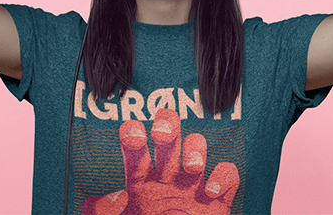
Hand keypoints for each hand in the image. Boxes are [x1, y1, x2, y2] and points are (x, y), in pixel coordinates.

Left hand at [82, 108, 239, 214]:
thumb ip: (105, 212)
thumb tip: (105, 200)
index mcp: (141, 181)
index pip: (135, 149)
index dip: (133, 136)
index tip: (134, 135)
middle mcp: (167, 176)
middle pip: (168, 135)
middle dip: (167, 126)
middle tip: (162, 134)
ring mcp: (193, 185)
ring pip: (197, 146)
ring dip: (196, 149)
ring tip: (192, 168)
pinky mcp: (217, 199)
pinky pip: (227, 174)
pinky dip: (222, 178)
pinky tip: (210, 192)